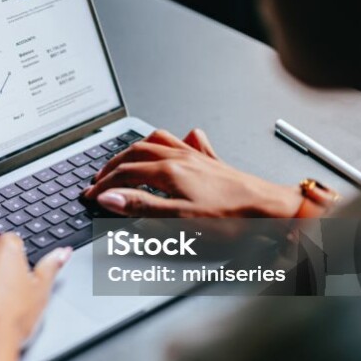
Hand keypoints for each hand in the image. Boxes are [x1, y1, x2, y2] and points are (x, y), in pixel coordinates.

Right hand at [82, 128, 301, 217]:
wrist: (271, 210)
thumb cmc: (233, 219)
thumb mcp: (180, 220)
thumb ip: (142, 207)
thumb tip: (109, 198)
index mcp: (169, 172)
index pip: (124, 174)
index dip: (102, 186)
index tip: (89, 196)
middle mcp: (180, 158)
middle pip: (135, 153)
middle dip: (112, 165)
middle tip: (98, 178)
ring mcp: (196, 157)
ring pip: (157, 142)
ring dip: (135, 147)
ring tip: (124, 157)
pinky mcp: (212, 162)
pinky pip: (188, 142)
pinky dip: (175, 140)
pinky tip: (178, 142)